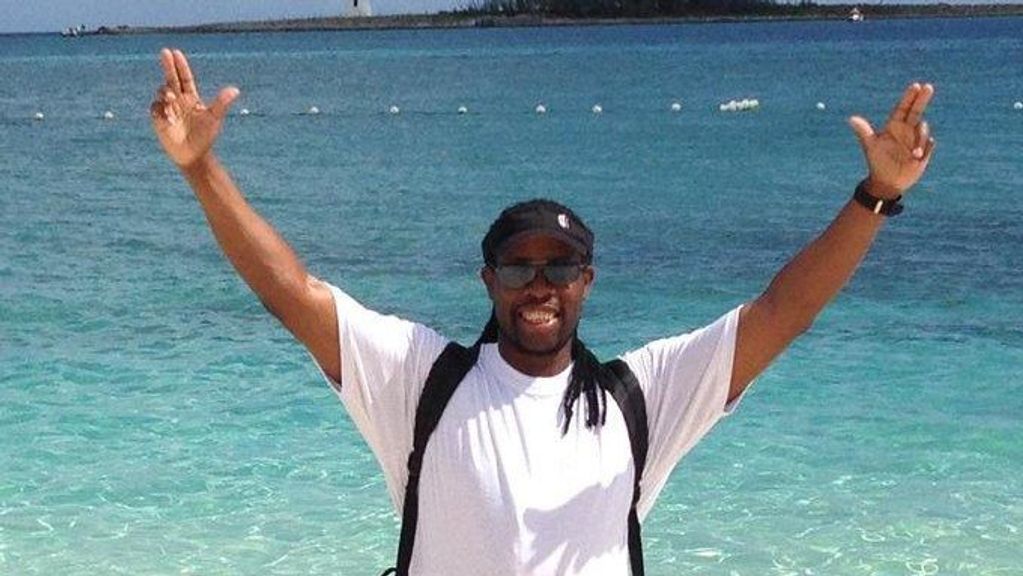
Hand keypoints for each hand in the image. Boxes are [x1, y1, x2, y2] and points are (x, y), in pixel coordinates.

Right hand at [150, 48, 238, 168]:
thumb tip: (235, 90)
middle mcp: (179, 101)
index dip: (181, 66)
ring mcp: (168, 109)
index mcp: (192, 98)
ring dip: (165, 91)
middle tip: (165, 52)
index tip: (176, 53)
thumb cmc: (205, 137)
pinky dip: (160, 108)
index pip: (185, 78)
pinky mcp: (159, 119)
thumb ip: (222, 103)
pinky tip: (168, 116)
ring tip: (171, 99)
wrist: (194, 155)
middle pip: (171, 79)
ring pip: (162, 92)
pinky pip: (155, 108)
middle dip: (168, 65)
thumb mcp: (214, 118)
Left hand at [849, 83, 935, 198]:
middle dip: (922, 99)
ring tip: (914, 153)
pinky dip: (926, 147)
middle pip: (917, 111)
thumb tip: (851, 119)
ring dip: (920, 138)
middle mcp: (907, 130)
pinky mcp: (924, 151)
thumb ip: (863, 131)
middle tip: (928, 86)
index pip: (903, 108)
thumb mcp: (870, 145)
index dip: (909, 97)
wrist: (886, 181)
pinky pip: (930, 144)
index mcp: (894, 126)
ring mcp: (916, 140)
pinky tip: (919, 155)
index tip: (915, 86)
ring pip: (923, 130)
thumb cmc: (877, 161)